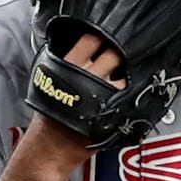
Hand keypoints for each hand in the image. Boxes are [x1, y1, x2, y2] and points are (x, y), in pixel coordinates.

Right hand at [23, 36, 123, 163]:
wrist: (51, 145)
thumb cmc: (49, 115)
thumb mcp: (49, 79)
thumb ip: (66, 61)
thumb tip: (83, 45)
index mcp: (68, 66)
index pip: (91, 39)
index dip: (101, 35)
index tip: (107, 35)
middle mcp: (87, 77)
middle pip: (113, 53)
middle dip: (119, 52)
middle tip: (118, 56)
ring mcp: (104, 93)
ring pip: (125, 74)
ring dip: (126, 73)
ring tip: (122, 76)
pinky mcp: (116, 110)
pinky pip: (131, 94)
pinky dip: (131, 91)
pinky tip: (124, 93)